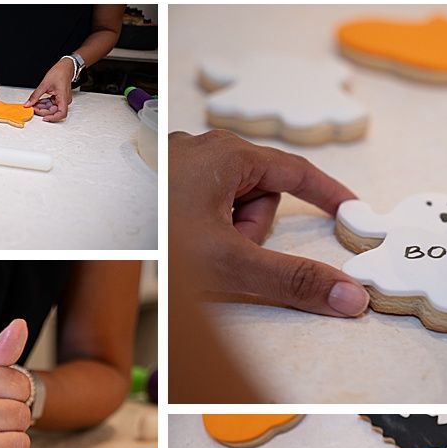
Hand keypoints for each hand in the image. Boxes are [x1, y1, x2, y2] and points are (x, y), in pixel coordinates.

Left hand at [24, 58, 73, 121]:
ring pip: (52, 108)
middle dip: (43, 111)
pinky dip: (44, 103)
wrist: (65, 67)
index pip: (61, 114)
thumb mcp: (44, 84)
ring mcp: (62, 100)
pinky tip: (38, 102)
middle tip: (33, 107)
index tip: (44, 118)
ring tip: (34, 104)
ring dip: (42, 107)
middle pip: (54, 111)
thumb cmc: (59, 73)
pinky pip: (52, 103)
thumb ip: (35, 95)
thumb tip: (28, 104)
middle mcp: (64, 101)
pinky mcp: (59, 98)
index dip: (53, 118)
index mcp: (64, 98)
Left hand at [169, 130, 369, 316]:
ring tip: (198, 251)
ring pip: (234, 206)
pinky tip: (187, 248)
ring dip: (227, 236)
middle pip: (261, 195)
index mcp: (227, 154)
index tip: (352, 211)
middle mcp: (204, 152)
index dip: (328, 195)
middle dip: (251, 230)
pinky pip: (208, 211)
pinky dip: (208, 233)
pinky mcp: (168, 190)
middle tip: (226, 251)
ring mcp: (182, 170)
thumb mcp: (233, 263)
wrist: (94, 245)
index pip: (297, 171)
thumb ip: (296, 280)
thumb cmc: (156, 243)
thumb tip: (348, 295)